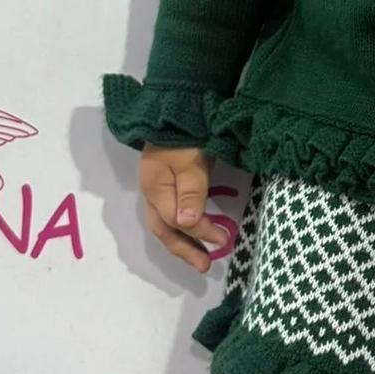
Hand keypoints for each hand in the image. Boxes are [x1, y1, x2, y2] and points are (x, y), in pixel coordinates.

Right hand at [138, 144, 232, 272]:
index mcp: (155, 188)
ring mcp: (156, 186)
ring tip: (201, 257)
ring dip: (182, 242)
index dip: (200, 232)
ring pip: (165, 223)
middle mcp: (151, 192)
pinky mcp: (165, 180)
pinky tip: (193, 230)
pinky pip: (169, 212)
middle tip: (206, 266)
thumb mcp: (191, 162)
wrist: (176, 106)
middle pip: (164, 230)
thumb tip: (186, 224)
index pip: (176, 221)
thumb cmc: (185, 135)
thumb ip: (191, 192)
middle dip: (184, 250)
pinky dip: (182, 227)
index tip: (223, 239)